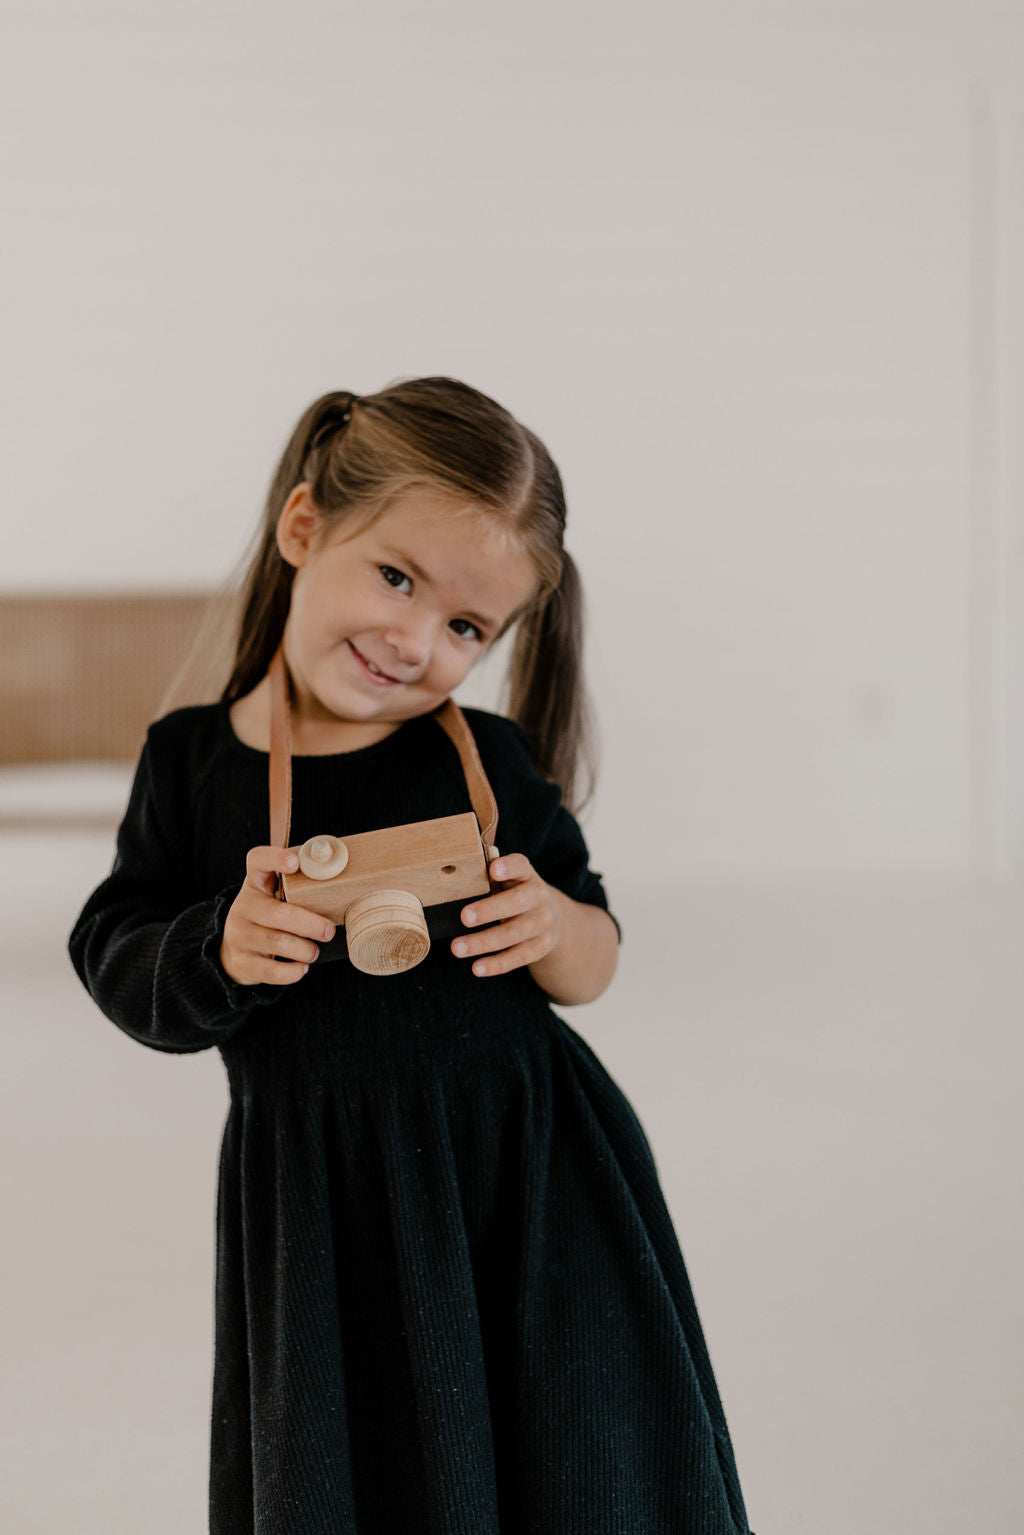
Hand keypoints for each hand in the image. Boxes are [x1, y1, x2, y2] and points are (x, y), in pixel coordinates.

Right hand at [219, 846, 336, 986]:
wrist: (234, 949)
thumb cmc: (268, 917)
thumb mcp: (276, 896)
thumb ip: (300, 887)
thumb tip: (347, 884)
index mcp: (255, 883)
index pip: (257, 860)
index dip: (275, 858)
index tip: (295, 863)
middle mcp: (243, 907)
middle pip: (278, 914)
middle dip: (310, 924)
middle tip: (329, 931)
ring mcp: (239, 935)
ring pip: (278, 943)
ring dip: (305, 950)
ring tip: (314, 951)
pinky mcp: (242, 963)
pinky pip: (271, 971)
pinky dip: (293, 972)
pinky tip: (302, 967)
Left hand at [451, 848, 560, 977]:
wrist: (552, 919)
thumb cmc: (515, 894)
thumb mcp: (509, 880)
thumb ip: (487, 874)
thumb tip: (451, 870)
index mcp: (527, 876)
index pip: (521, 866)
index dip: (509, 867)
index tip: (493, 870)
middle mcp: (538, 897)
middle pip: (517, 902)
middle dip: (490, 910)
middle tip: (464, 917)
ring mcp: (542, 924)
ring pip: (513, 933)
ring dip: (483, 942)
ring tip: (457, 948)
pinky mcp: (540, 947)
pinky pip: (517, 957)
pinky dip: (496, 964)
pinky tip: (477, 968)